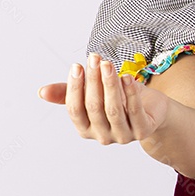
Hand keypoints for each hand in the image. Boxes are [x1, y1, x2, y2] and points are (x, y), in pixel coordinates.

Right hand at [38, 53, 169, 143]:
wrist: (152, 109)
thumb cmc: (119, 100)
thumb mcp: (94, 94)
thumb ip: (69, 93)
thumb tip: (42, 92)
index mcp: (86, 129)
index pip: (75, 110)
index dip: (74, 88)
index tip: (77, 66)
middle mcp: (102, 136)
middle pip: (94, 107)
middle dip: (93, 81)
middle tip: (94, 58)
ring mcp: (123, 136)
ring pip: (113, 110)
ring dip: (110, 84)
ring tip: (108, 64)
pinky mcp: (143, 131)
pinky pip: (134, 111)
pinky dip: (130, 93)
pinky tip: (127, 77)